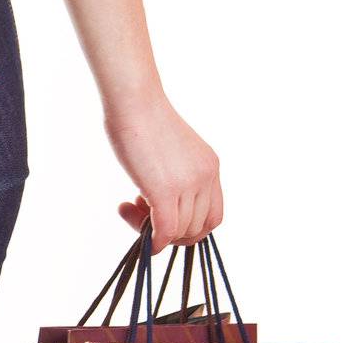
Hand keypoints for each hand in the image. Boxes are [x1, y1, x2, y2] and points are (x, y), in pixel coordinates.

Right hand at [104, 95, 221, 250]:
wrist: (135, 101)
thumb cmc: (143, 118)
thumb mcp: (171, 151)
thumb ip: (174, 175)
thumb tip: (154, 199)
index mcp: (210, 166)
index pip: (212, 215)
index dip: (188, 226)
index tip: (160, 212)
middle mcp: (206, 176)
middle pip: (198, 228)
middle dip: (170, 232)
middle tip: (139, 211)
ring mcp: (188, 184)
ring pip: (180, 232)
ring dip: (153, 231)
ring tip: (129, 208)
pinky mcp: (166, 191)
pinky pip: (165, 230)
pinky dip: (153, 241)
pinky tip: (137, 232)